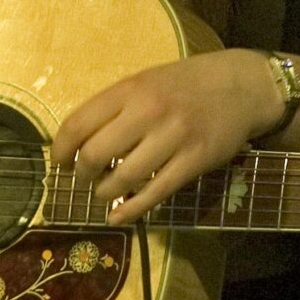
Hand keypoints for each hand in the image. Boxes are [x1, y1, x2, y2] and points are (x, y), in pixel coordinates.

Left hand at [50, 49, 280, 223]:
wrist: (240, 87)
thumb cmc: (185, 85)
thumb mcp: (145, 83)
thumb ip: (114, 108)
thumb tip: (75, 143)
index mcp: (130, 90)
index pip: (78, 123)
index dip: (60, 150)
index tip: (59, 164)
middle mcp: (149, 112)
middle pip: (95, 154)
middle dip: (82, 176)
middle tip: (84, 180)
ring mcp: (174, 137)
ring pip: (123, 178)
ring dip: (105, 194)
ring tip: (105, 194)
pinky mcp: (195, 161)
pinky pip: (155, 193)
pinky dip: (131, 210)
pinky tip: (118, 217)